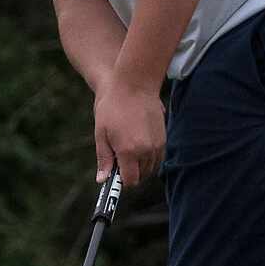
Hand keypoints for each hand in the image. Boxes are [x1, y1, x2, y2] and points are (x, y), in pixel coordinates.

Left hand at [93, 69, 165, 187]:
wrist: (134, 84)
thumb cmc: (112, 107)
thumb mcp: (101, 133)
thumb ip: (104, 159)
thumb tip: (102, 180)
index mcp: (129, 151)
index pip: (130, 181)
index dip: (121, 181)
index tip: (115, 175)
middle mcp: (146, 151)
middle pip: (141, 176)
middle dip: (130, 172)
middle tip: (119, 157)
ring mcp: (157, 144)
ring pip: (150, 168)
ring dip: (140, 165)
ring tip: (128, 146)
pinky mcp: (163, 138)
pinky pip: (157, 157)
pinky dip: (149, 156)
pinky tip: (138, 142)